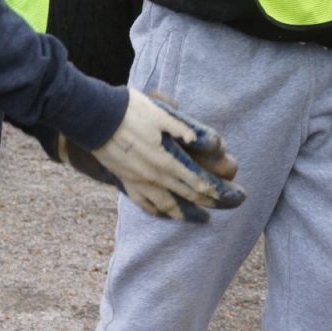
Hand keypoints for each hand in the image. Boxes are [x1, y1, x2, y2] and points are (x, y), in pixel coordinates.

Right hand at [91, 89, 246, 222]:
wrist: (94, 117)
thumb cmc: (130, 110)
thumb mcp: (162, 114)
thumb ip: (184, 129)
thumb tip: (210, 141)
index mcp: (168, 160)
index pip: (200, 182)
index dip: (221, 191)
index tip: (237, 196)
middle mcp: (155, 177)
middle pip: (189, 197)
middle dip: (213, 203)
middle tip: (232, 206)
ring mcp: (139, 182)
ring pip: (167, 206)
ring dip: (187, 214)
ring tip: (201, 220)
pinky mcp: (125, 181)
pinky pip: (144, 203)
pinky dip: (159, 211)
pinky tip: (165, 214)